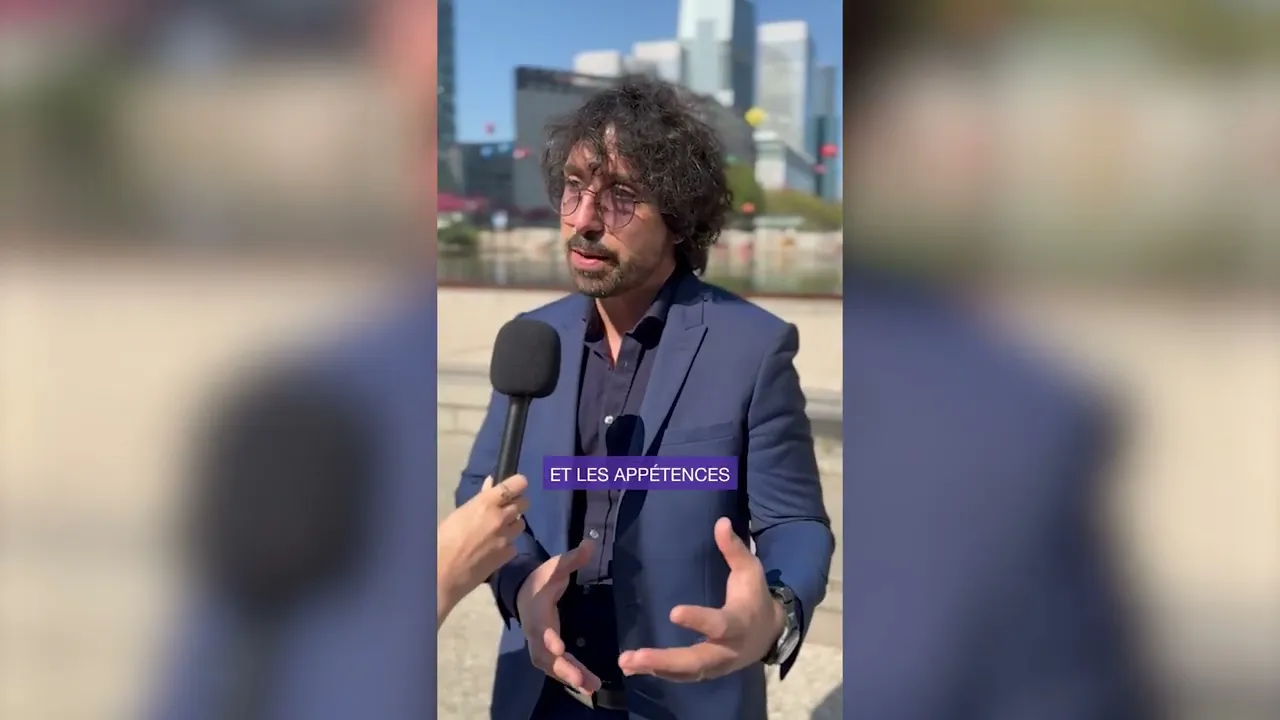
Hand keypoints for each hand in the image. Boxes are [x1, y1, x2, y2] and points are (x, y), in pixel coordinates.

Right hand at [437, 475, 528, 623]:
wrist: (441, 573)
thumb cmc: (441, 540)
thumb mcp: (459, 514)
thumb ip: (480, 499)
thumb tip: (491, 484)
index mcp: (486, 503)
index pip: (517, 484)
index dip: (518, 484)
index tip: (515, 486)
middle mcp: (501, 518)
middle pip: (524, 503)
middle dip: (517, 504)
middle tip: (504, 509)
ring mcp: (506, 538)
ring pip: (521, 524)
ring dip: (513, 524)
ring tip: (497, 530)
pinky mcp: (507, 556)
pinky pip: (514, 544)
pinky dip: (507, 544)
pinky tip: (494, 549)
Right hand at [515, 541, 600, 693]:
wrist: (523, 591)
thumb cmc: (541, 579)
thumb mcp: (555, 566)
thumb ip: (572, 559)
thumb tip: (591, 544)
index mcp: (537, 611)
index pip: (540, 627)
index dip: (548, 638)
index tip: (559, 647)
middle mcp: (536, 632)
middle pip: (544, 655)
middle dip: (563, 668)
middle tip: (581, 680)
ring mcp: (539, 644)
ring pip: (550, 666)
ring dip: (569, 677)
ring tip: (591, 687)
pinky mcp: (545, 651)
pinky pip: (555, 667)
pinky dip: (569, 677)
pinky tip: (588, 685)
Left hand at [617, 517, 783, 681]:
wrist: (769, 633)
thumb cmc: (754, 596)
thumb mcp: (750, 570)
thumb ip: (734, 549)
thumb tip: (722, 522)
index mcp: (738, 623)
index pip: (719, 624)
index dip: (698, 619)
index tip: (674, 612)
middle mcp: (727, 650)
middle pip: (696, 660)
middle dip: (665, 660)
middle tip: (636, 656)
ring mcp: (716, 665)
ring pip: (686, 673)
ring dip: (655, 669)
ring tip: (625, 662)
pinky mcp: (706, 672)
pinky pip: (682, 677)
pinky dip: (658, 673)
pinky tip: (632, 668)